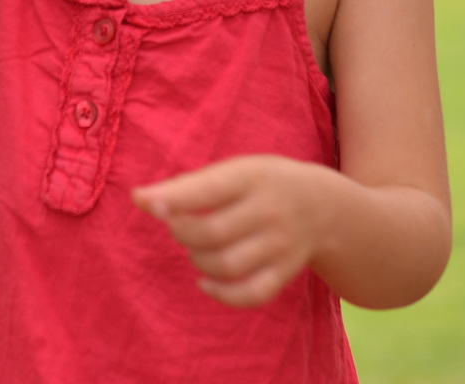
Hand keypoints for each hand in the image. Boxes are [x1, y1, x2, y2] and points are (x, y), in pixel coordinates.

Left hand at [131, 154, 330, 307]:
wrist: (324, 206)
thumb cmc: (262, 184)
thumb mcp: (236, 170)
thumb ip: (192, 184)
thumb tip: (140, 199)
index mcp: (254, 176)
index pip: (209, 188)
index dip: (174, 198)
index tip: (144, 201)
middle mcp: (270, 210)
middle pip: (213, 232)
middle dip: (182, 231)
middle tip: (177, 225)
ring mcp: (281, 244)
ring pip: (227, 265)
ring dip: (197, 260)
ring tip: (195, 249)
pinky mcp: (285, 272)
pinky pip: (251, 294)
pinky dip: (222, 295)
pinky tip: (206, 282)